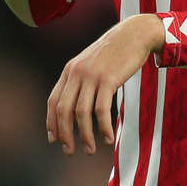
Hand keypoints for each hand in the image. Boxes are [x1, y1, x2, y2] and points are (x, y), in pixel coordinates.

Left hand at [47, 15, 165, 155]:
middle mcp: (77, 73)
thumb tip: (75, 110)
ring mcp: (92, 76)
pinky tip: (108, 139)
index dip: (52, 122)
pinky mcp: (108, 79)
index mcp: (70, 70)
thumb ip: (80, 81)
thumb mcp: (90, 63)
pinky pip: (102, 110)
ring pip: (82, 113)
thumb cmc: (114, 52)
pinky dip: (103, 128)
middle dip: (65, 134)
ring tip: (90, 150)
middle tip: (69, 152)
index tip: (54, 140)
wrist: (134, 34)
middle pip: (64, 110)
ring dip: (85, 136)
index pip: (53, 101)